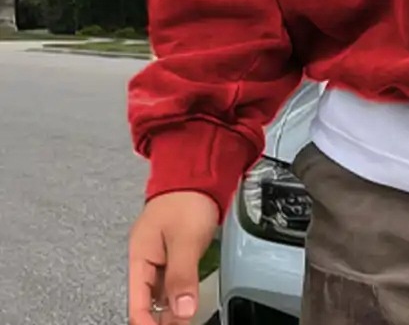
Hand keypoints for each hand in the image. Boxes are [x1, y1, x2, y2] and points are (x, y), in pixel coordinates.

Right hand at [128, 190, 218, 324]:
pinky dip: (181, 295)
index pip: (137, 302)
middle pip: (149, 299)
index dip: (146, 322)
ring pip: (162, 292)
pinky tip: (188, 305)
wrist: (200, 171)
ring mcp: (162, 254)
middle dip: (161, 319)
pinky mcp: (177, 249)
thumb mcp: (185, 239)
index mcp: (140, 255)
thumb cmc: (187, 196)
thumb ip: (181, 276)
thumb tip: (182, 311)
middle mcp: (148, 257)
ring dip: (172, 310)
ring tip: (184, 322)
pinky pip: (175, 280)